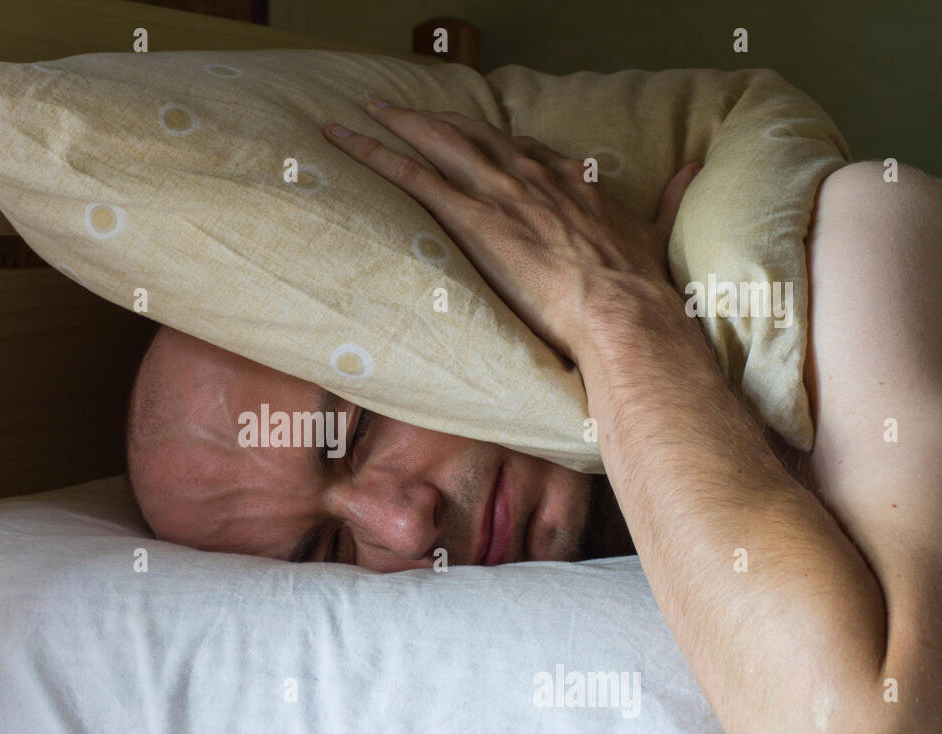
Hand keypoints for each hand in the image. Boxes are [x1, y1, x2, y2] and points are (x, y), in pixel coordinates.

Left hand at [323, 102, 699, 362]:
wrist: (623, 312)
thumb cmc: (638, 286)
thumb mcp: (658, 229)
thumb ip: (669, 198)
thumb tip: (693, 170)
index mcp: (570, 180)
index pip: (521, 148)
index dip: (492, 140)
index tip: (474, 136)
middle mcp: (531, 175)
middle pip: (472, 134)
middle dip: (434, 119)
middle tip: (400, 109)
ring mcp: (500, 192)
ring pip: (436, 142)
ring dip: (396, 124)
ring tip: (364, 116)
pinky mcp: (474, 218)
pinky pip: (414, 176)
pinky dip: (377, 155)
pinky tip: (351, 144)